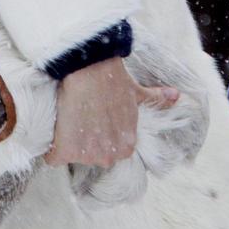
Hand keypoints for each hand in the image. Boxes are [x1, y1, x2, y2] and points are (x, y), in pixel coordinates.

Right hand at [43, 57, 178, 167]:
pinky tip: (52, 129)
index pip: (106, 151)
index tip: (90, 118)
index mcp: (126, 147)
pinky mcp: (65, 150)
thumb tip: (177, 95)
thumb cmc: (114, 80)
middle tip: (78, 116)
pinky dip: (50, 147)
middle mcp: (109, 157)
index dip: (95, 134)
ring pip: (71, 155)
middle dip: (82, 140)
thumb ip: (157, 98)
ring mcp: (87, 156)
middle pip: (88, 155)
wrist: (89, 70)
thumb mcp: (138, 92)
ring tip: (66, 117)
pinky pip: (53, 157)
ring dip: (65, 141)